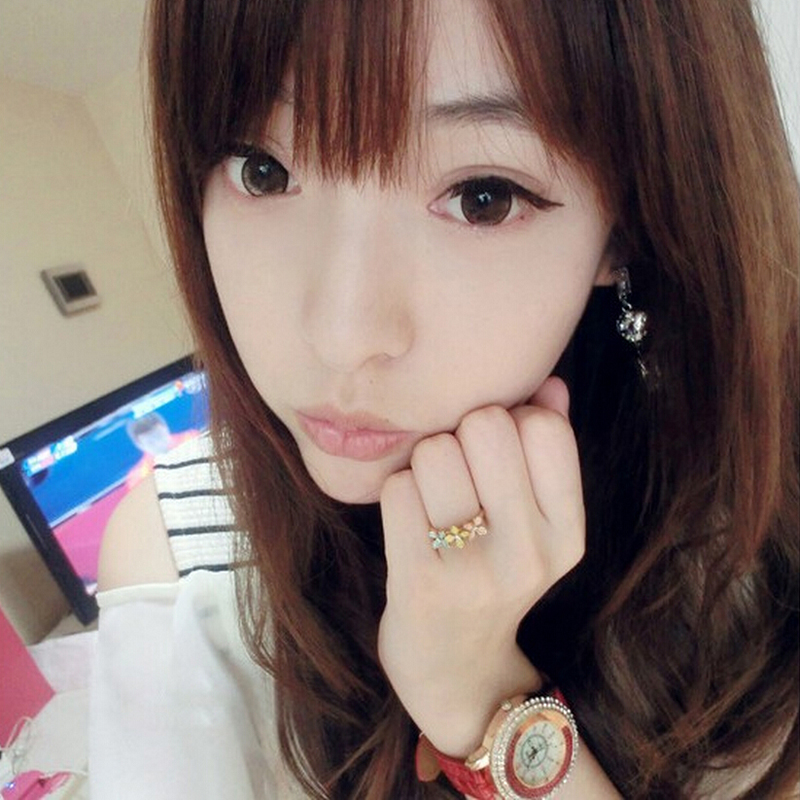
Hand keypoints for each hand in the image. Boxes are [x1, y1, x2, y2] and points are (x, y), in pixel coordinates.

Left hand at [378, 376, 585, 755]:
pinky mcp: (419, 581)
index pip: (544, 427)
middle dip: (462, 435)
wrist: (455, 671)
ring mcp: (473, 570)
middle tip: (458, 473)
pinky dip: (397, 493)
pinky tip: (409, 524)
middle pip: (485, 425)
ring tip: (434, 501)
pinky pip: (397, 488)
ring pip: (435, 451)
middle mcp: (529, 553)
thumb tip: (550, 383)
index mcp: (566, 532)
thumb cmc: (491, 576)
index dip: (510, 421)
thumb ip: (549, 449)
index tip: (496, 452)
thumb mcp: (538, 525)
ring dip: (424, 465)